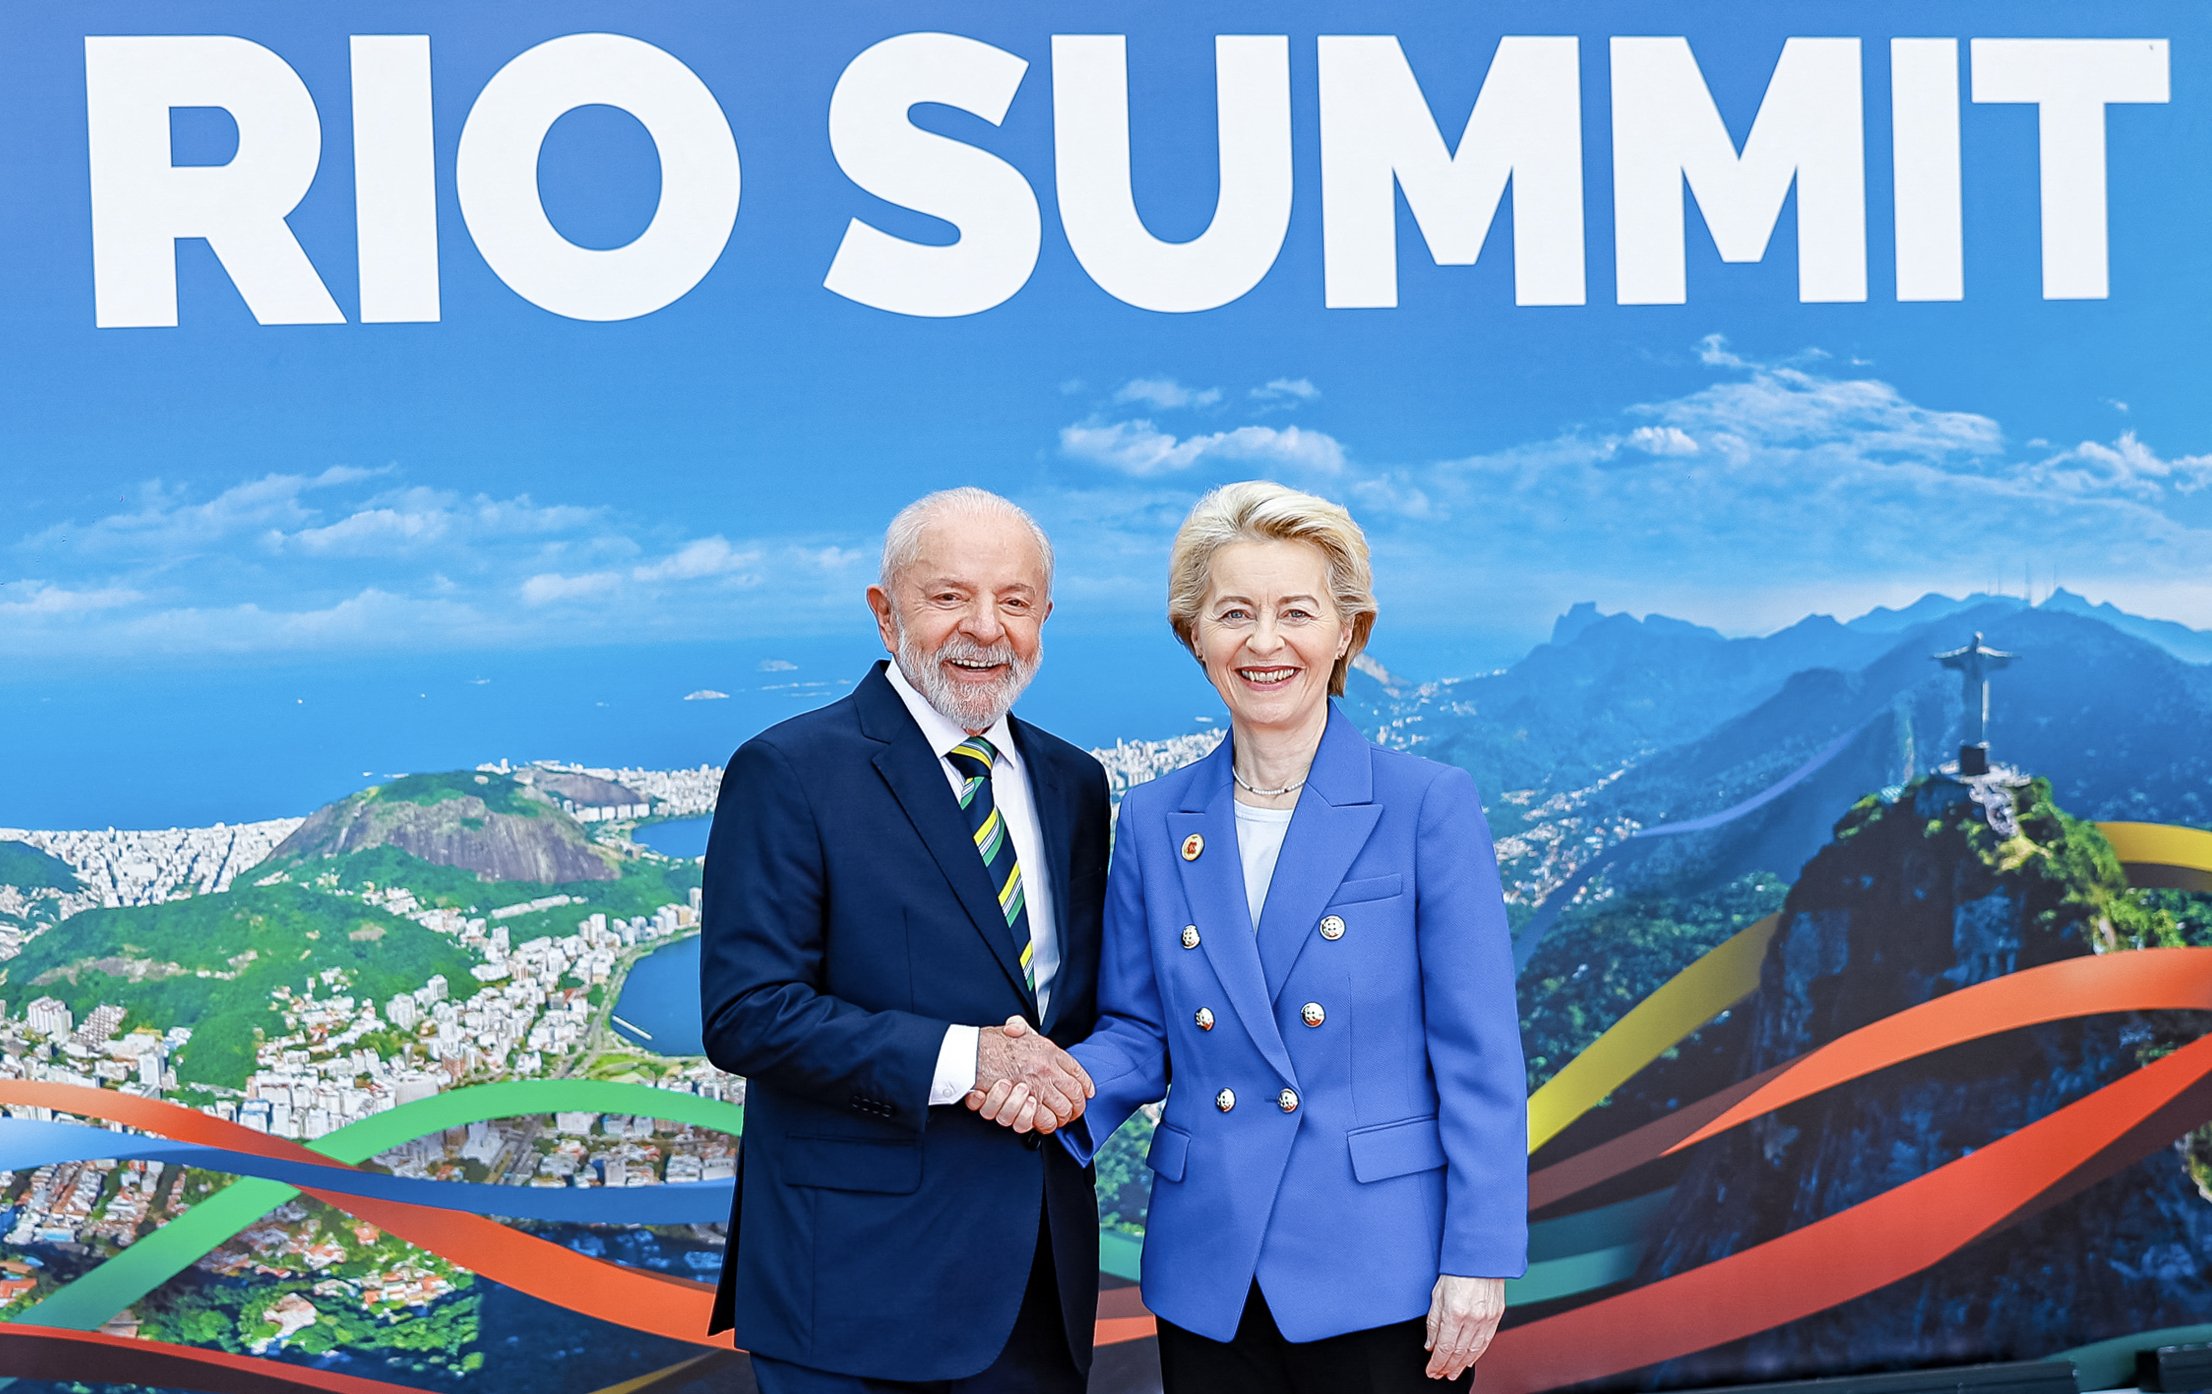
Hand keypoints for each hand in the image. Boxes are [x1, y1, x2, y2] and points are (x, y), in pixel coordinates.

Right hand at [965, 1017, 1092, 1133]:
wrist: (971, 1055)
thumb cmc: (989, 1044)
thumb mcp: (1011, 1029)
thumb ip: (1021, 1028)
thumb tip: (1019, 1026)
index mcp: (1049, 1051)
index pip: (1078, 1071)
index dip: (1085, 1085)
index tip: (1086, 1093)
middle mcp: (1047, 1068)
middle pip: (1075, 1094)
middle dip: (1076, 1107)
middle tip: (1074, 1112)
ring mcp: (1038, 1086)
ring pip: (1063, 1110)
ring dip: (1062, 1117)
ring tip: (1060, 1118)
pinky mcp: (1026, 1104)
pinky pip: (1044, 1120)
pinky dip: (1045, 1124)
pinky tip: (1044, 1122)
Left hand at [1424, 1274, 1503, 1380]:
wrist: (1481, 1256)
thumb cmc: (1458, 1270)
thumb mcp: (1437, 1294)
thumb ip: (1433, 1322)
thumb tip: (1431, 1344)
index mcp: (1455, 1312)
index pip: (1444, 1348)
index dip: (1437, 1363)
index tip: (1431, 1370)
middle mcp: (1473, 1318)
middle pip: (1458, 1353)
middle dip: (1447, 1367)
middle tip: (1439, 1374)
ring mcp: (1487, 1318)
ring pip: (1473, 1351)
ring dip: (1462, 1365)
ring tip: (1453, 1372)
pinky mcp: (1496, 1316)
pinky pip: (1486, 1341)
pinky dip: (1477, 1354)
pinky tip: (1469, 1359)